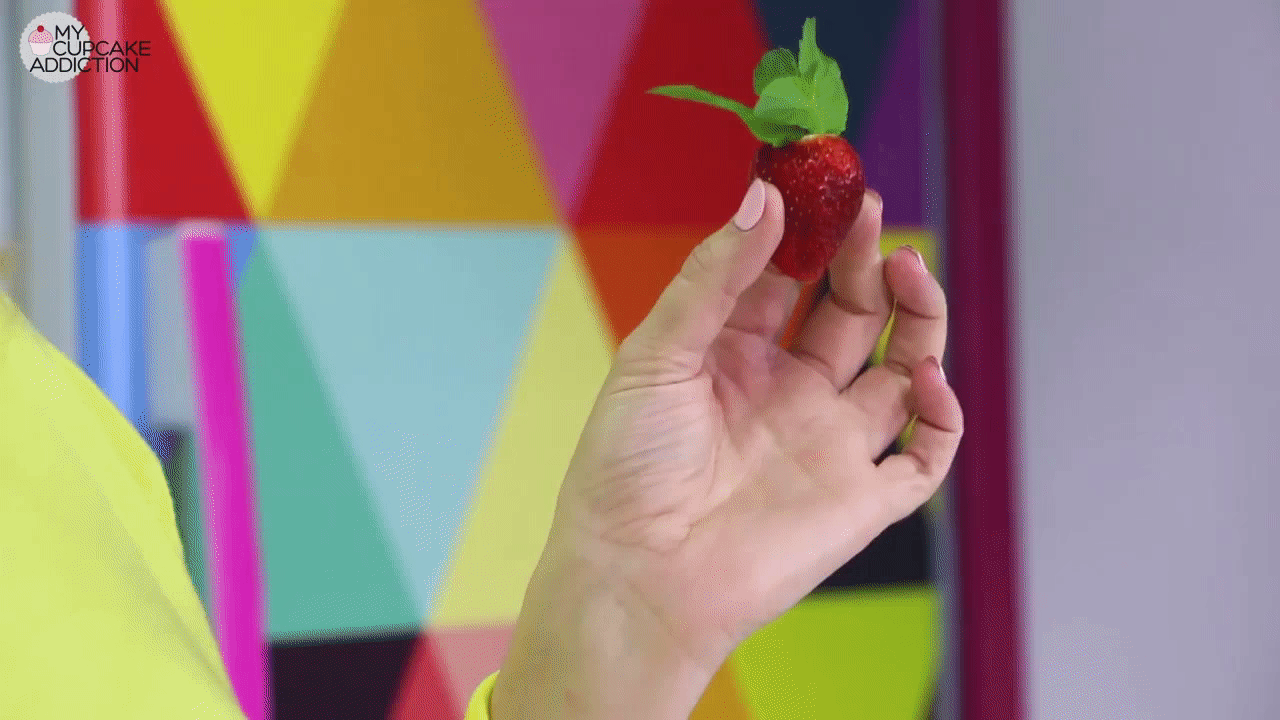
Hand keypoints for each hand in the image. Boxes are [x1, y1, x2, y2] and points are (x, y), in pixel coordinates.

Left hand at [491, 179, 962, 718]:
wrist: (636, 576)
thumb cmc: (627, 468)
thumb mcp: (658, 354)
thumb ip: (715, 278)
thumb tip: (764, 198)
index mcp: (735, 357)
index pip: (787, 279)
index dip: (810, 231)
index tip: (825, 183)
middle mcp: (789, 393)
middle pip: (851, 311)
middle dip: (865, 259)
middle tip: (869, 212)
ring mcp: (830, 444)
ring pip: (900, 367)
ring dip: (916, 316)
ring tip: (908, 270)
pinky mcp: (862, 499)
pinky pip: (925, 452)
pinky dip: (941, 413)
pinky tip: (919, 374)